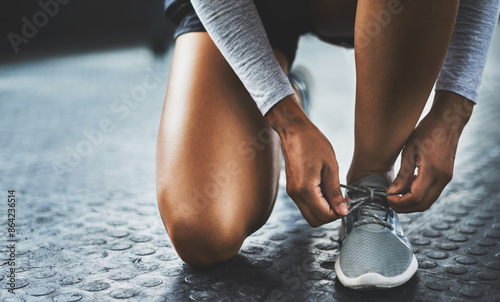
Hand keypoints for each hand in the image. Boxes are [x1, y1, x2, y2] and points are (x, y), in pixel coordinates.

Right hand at [266, 96, 347, 226]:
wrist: (293, 130)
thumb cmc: (313, 143)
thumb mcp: (331, 166)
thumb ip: (335, 192)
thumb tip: (342, 211)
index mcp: (305, 189)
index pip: (324, 215)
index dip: (339, 213)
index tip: (348, 203)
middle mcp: (296, 194)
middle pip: (314, 220)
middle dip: (331, 216)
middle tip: (342, 202)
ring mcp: (292, 192)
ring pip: (309, 214)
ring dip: (323, 210)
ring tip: (334, 195)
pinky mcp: (292, 188)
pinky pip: (305, 205)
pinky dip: (317, 203)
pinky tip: (325, 190)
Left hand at [387, 91, 472, 211]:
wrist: (447, 122)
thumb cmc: (426, 132)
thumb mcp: (409, 151)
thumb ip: (402, 175)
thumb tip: (392, 192)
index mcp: (433, 171)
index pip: (416, 198)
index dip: (400, 202)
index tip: (387, 197)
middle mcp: (443, 178)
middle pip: (423, 205)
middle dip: (404, 207)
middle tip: (389, 200)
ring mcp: (446, 179)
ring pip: (428, 202)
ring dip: (411, 202)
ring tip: (395, 194)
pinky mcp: (446, 177)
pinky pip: (431, 194)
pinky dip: (418, 195)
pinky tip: (407, 187)